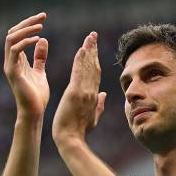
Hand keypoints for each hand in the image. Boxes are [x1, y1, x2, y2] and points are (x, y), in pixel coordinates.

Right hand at [3, 12, 48, 119]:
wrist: (34, 113)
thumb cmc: (37, 96)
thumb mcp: (40, 72)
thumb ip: (39, 57)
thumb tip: (42, 39)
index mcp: (16, 60)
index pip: (18, 35)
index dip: (28, 24)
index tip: (43, 17)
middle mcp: (10, 61)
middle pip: (12, 33)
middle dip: (27, 22)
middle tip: (42, 16)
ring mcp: (10, 66)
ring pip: (11, 39)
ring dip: (25, 30)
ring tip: (40, 26)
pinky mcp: (13, 72)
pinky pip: (14, 51)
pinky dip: (25, 43)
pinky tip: (37, 39)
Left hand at [52, 31, 106, 145]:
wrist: (71, 139)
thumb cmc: (79, 132)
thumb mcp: (92, 118)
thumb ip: (99, 106)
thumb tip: (105, 95)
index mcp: (94, 97)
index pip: (95, 75)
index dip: (95, 60)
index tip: (94, 48)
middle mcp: (91, 92)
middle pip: (94, 67)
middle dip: (93, 50)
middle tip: (93, 35)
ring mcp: (84, 92)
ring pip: (88, 67)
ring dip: (88, 50)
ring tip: (89, 37)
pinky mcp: (75, 93)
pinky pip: (79, 73)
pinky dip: (81, 60)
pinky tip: (82, 49)